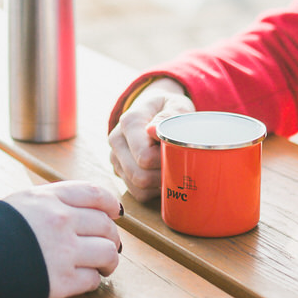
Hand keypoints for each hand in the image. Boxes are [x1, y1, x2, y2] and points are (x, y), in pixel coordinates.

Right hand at [1, 181, 121, 297]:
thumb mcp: (19, 202)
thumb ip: (48, 201)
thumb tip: (73, 206)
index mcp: (50, 199)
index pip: (95, 194)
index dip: (110, 203)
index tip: (116, 212)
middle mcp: (62, 221)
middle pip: (106, 225)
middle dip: (112, 236)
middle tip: (109, 245)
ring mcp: (64, 252)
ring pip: (108, 252)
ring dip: (110, 261)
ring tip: (103, 267)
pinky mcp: (62, 282)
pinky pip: (92, 280)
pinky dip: (92, 281)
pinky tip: (83, 280)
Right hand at [107, 78, 192, 201]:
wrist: (157, 108)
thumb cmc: (170, 107)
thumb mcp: (176, 104)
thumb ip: (168, 115)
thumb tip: (153, 131)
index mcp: (129, 121)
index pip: (145, 156)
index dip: (166, 161)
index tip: (182, 154)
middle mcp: (117, 140)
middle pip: (140, 176)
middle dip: (164, 175)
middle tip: (182, 166)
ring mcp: (116, 157)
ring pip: (138, 188)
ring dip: (160, 185)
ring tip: (174, 170)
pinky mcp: (120, 170)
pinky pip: (138, 194)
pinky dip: (154, 191)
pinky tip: (164, 177)